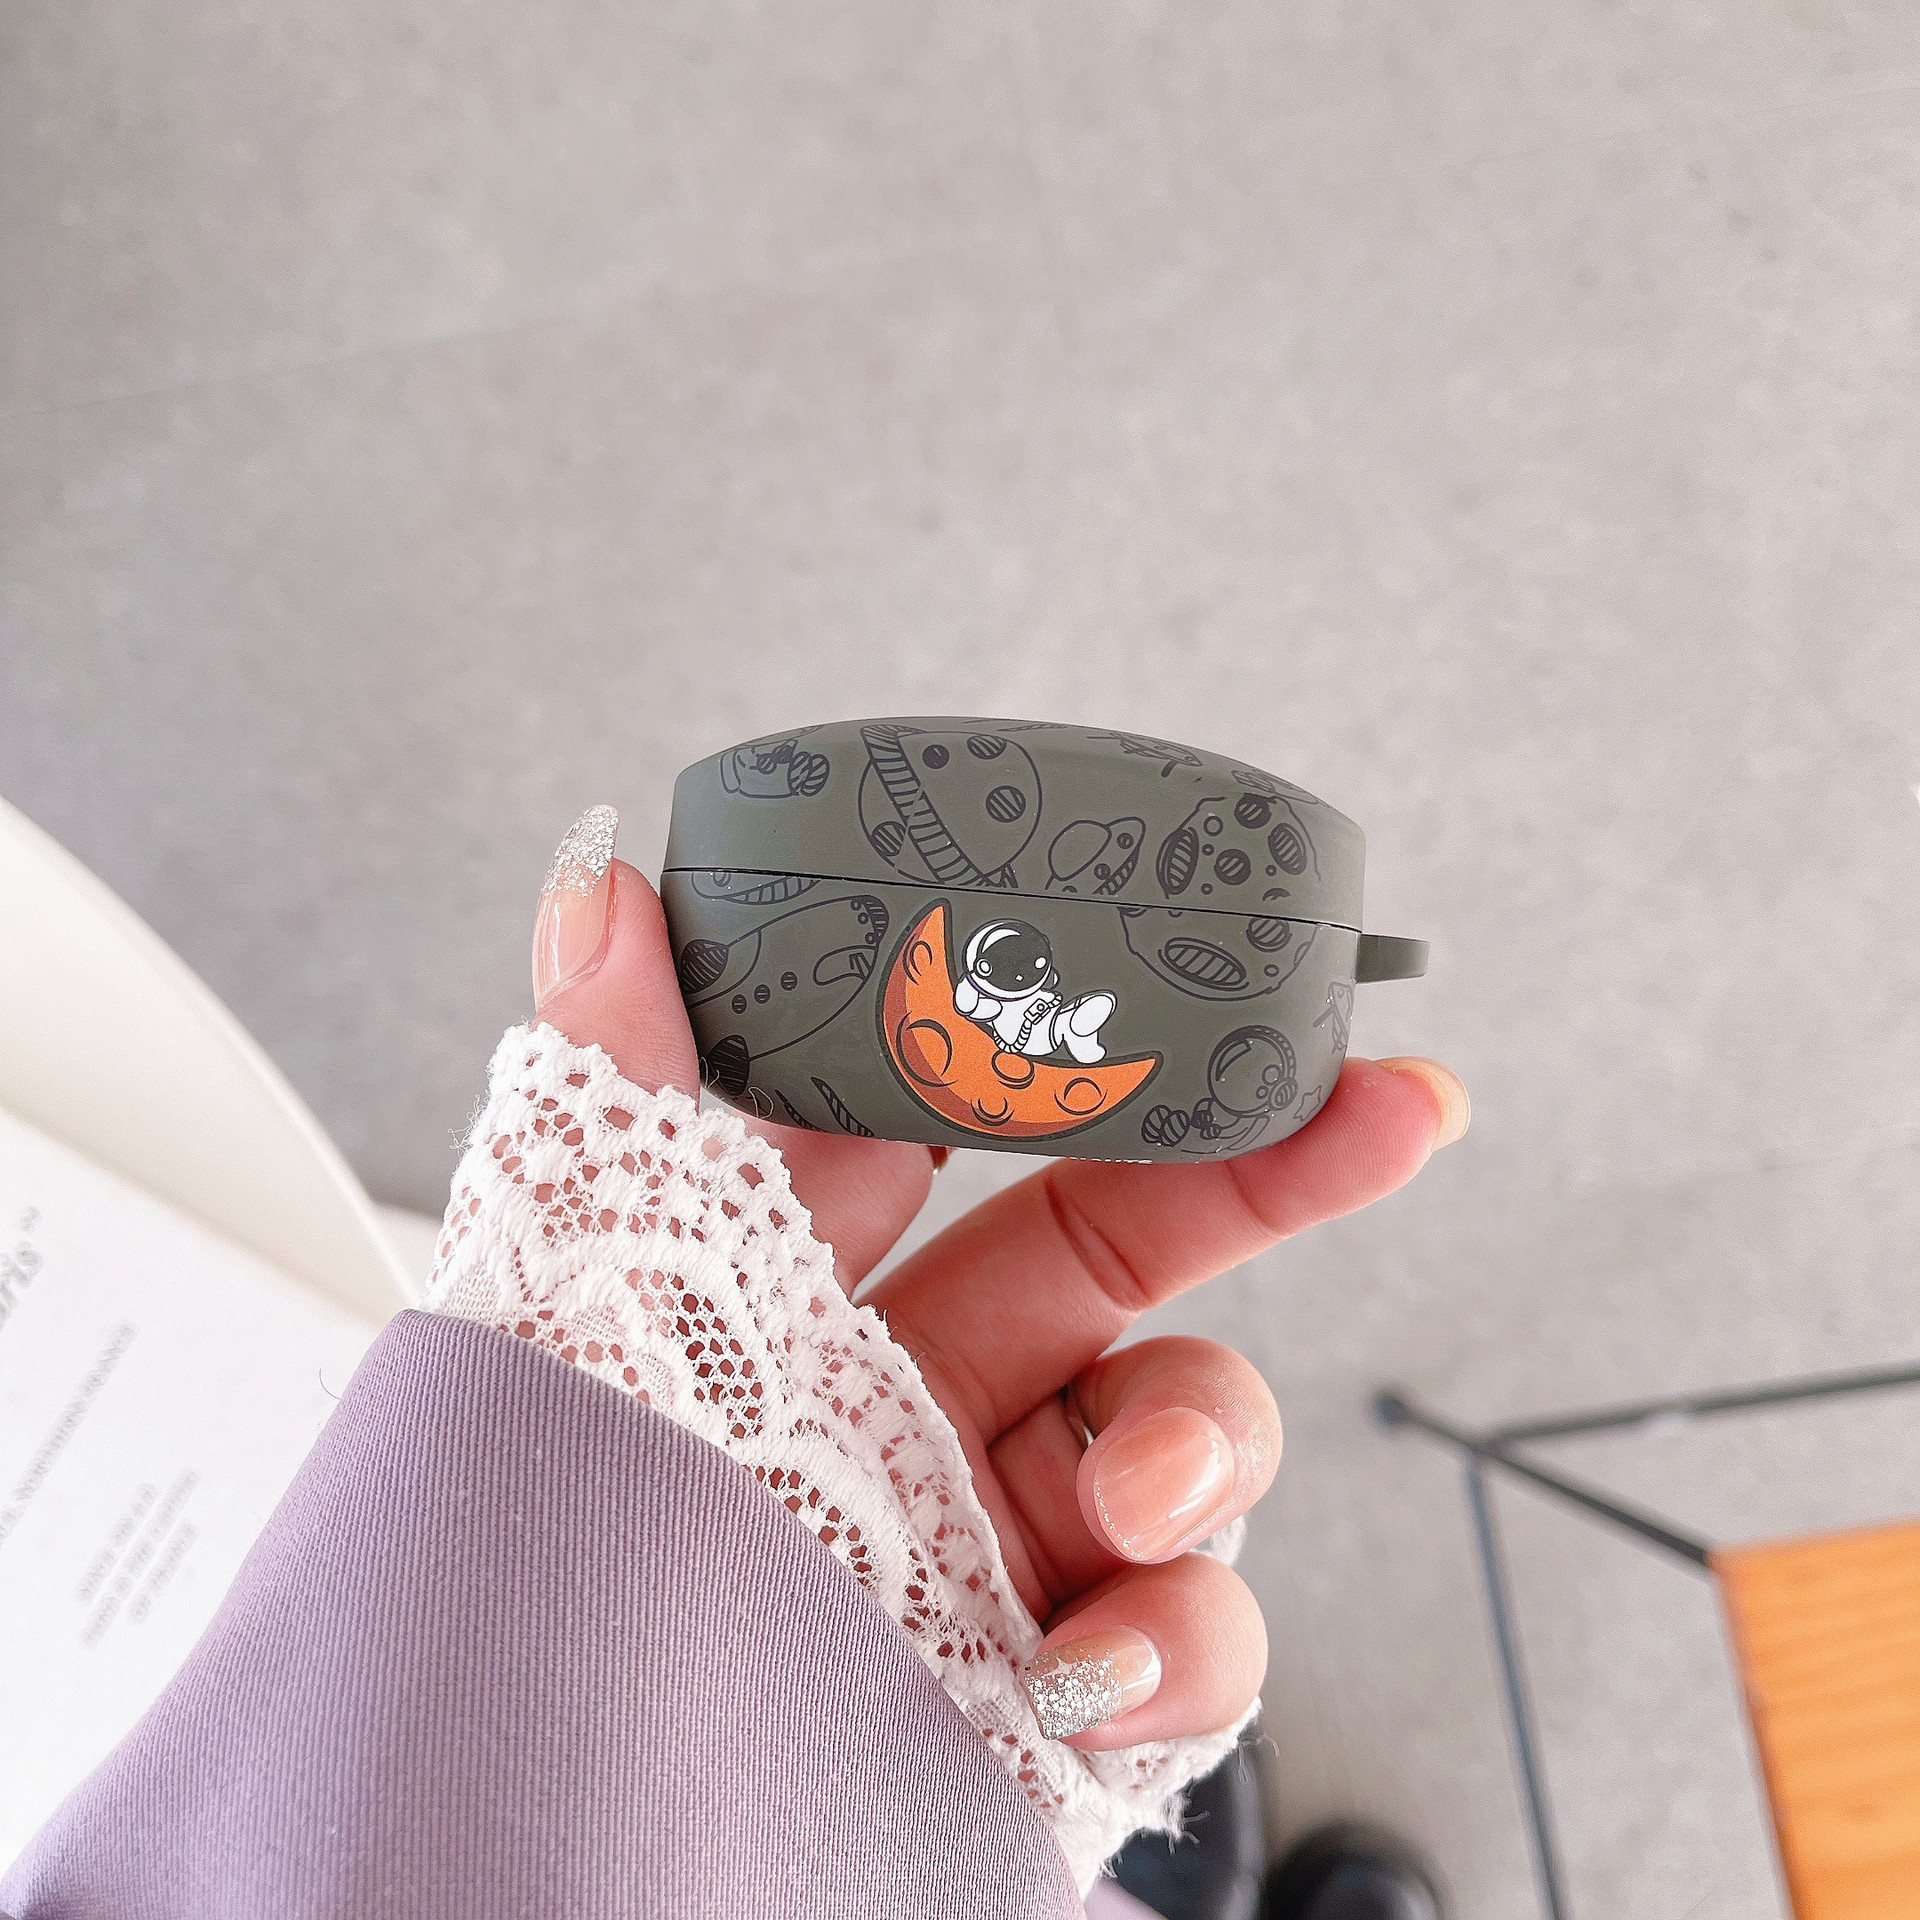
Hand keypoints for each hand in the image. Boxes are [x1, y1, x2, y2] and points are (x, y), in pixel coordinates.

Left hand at [532, 815, 1467, 1747]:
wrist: (566, 1827)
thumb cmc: (547, 1562)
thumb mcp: (570, 1291)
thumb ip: (614, 1085)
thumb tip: (599, 876)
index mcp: (806, 1281)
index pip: (974, 1121)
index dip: (1092, 1037)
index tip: (1199, 963)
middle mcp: (913, 1397)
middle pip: (1134, 1249)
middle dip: (1270, 1174)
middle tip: (1393, 1107)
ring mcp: (991, 1535)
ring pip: (1192, 1438)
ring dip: (1203, 1448)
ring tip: (1135, 1503)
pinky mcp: (1049, 1673)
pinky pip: (1191, 1638)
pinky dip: (1183, 1645)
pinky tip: (1095, 1669)